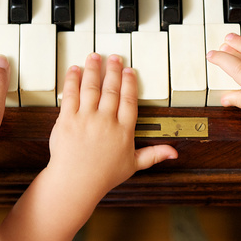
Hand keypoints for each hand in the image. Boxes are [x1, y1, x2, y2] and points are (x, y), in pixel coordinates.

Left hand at [45, 53, 176, 203]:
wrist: (75, 182)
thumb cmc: (103, 176)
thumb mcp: (133, 165)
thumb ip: (153, 154)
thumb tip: (173, 153)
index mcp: (123, 130)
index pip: (129, 100)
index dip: (130, 82)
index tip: (129, 71)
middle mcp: (106, 121)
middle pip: (111, 89)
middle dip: (113, 70)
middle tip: (114, 58)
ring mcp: (86, 119)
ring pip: (91, 87)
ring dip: (93, 69)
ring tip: (95, 57)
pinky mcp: (67, 120)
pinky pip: (70, 94)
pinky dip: (73, 80)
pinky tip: (75, 70)